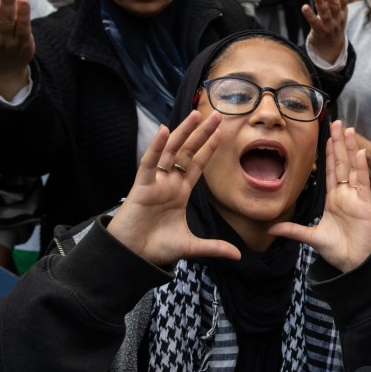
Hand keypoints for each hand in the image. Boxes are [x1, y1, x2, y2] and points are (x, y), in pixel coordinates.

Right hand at [106, 111, 240, 265]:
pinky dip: (156, 147)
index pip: (198, 164)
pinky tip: (165, 131)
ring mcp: (155, 182)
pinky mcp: (141, 187)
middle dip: (201, 133)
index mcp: (180, 192)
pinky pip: (149, 163)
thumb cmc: (156, 248)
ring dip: (183, 132)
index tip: (222, 132)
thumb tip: (238, 256)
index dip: (208, 148)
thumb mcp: (191, 246)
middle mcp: (168, 182)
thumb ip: (214, 248)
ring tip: (196, 114)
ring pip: (170, 151)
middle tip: (216, 113)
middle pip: (188, 151)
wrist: (132, 257)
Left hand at [269, 120, 370, 272]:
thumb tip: (271, 227)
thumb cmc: (336, 250)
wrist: (352, 264)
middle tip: (337, 122)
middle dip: (339, 143)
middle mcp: (345, 194)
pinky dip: (361, 168)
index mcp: (333, 199)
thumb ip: (293, 230)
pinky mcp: (365, 205)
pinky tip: (359, 153)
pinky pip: (362, 183)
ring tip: (348, 130)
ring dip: (350, 149)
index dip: (328, 153)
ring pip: (352, 168)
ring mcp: (356, 198)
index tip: (326, 136)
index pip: (329, 171)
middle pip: (341, 163)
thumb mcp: (311, 237)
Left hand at [303, 0, 348, 64]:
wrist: (332, 47)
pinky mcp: (320, 32)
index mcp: (343, 11)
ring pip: (325, 13)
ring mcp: (329, 26)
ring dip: (320, 2)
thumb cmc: (335, 23)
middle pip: (334, 4)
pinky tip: (304, 7)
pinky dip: (309, 15)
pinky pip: (315, 23)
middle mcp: (337, 18)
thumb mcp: (341, 10)